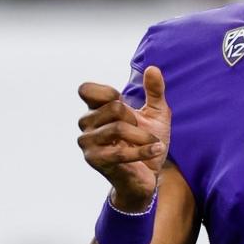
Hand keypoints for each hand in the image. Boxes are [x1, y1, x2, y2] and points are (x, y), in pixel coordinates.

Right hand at [77, 66, 170, 212]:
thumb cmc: (148, 142)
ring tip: (151, 143)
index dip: (110, 93)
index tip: (125, 104)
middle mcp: (86, 125)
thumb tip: (152, 68)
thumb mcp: (157, 114)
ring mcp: (88, 144)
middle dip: (135, 119)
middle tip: (141, 132)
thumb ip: (155, 91)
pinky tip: (156, 150)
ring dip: (143, 137)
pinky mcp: (95, 161)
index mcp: (96, 110)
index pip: (86, 90)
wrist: (149, 175)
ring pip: (118, 128)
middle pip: (113, 108)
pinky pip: (120, 151)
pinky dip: (144, 150)